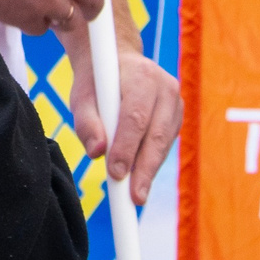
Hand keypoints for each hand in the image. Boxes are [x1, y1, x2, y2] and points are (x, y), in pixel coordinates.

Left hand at [68, 42, 180, 202]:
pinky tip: (140, 175)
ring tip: (136, 195)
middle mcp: (166, 87)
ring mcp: (176, 102)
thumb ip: (86, 123)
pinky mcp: (177, 115)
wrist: (116, 61)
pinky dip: (152, 160)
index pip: (135, 117)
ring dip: (149, 169)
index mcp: (142, 76)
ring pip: (164, 142)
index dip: (127, 148)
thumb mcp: (82, 96)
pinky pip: (166, 143)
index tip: (117, 174)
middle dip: (144, 169)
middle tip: (134, 198)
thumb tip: (97, 152)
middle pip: (156, 135)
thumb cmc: (96, 81)